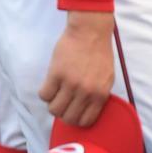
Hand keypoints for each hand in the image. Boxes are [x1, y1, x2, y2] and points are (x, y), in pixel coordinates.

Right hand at [40, 11, 114, 126]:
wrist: (91, 31)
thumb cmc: (99, 53)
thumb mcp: (107, 77)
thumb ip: (98, 95)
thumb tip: (85, 114)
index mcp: (101, 93)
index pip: (86, 121)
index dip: (77, 118)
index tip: (73, 111)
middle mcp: (87, 91)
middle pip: (68, 118)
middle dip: (64, 113)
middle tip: (63, 101)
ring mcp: (71, 83)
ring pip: (54, 110)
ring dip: (53, 103)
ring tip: (57, 91)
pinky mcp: (57, 74)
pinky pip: (44, 95)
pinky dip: (45, 92)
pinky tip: (52, 82)